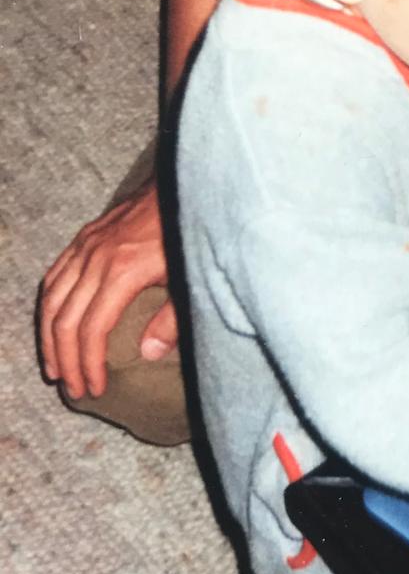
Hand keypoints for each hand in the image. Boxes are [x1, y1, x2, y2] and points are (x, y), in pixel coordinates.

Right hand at [38, 180, 174, 400]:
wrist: (190, 185)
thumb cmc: (194, 233)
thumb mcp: (191, 278)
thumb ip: (172, 319)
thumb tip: (148, 355)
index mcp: (123, 271)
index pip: (92, 328)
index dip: (89, 363)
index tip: (95, 388)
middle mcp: (96, 258)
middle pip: (64, 318)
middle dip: (65, 360)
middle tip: (71, 389)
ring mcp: (87, 244)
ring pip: (51, 298)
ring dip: (48, 337)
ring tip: (55, 367)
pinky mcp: (86, 235)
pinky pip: (55, 274)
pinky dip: (49, 304)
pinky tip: (53, 324)